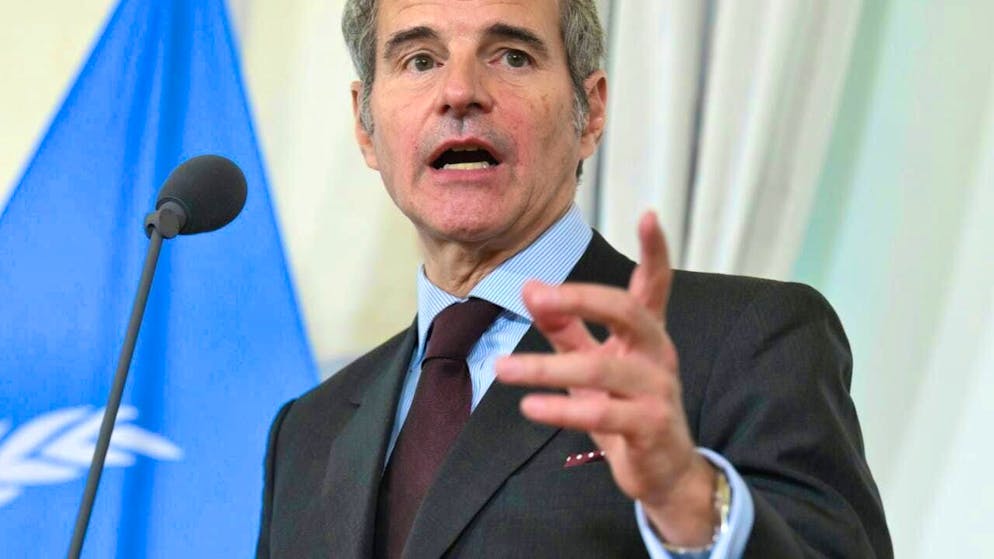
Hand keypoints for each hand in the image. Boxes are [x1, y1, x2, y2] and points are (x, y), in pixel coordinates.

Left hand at [496, 211, 717, 545]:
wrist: (664, 472)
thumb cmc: (626, 410)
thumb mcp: (593, 364)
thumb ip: (565, 328)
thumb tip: (530, 286)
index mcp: (646, 335)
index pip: (654, 285)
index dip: (655, 251)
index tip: (649, 214)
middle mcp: (657, 355)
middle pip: (627, 312)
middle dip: (582, 298)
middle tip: (537, 296)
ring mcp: (658, 391)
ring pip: (602, 368)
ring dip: (546, 368)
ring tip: (502, 370)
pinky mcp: (649, 427)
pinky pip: (602, 413)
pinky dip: (562, 409)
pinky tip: (530, 406)